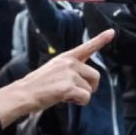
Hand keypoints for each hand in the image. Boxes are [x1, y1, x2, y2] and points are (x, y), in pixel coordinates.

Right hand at [0, 29, 114, 127]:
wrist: (24, 93)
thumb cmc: (38, 84)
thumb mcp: (54, 69)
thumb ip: (70, 69)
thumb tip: (85, 80)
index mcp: (66, 57)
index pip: (87, 47)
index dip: (101, 39)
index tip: (111, 32)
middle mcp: (70, 63)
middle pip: (96, 76)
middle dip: (90, 87)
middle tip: (75, 91)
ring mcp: (70, 74)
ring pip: (90, 89)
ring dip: (80, 95)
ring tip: (64, 94)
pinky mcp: (69, 87)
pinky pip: (85, 98)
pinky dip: (78, 102)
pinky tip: (65, 99)